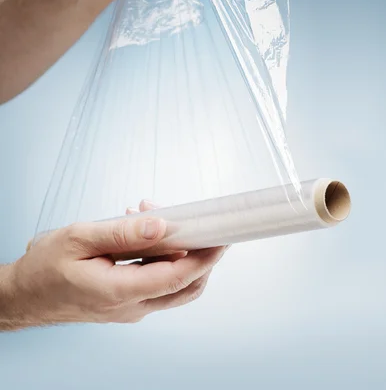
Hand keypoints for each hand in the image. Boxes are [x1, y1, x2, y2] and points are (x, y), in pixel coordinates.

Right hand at [2, 203, 225, 329]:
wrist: (25, 296)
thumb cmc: (44, 268)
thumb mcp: (79, 239)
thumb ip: (122, 232)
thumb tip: (162, 224)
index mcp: (119, 292)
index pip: (178, 277)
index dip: (206, 257)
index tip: (223, 236)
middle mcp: (131, 306)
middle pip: (185, 287)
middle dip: (202, 255)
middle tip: (201, 222)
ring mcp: (130, 307)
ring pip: (173, 285)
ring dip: (176, 251)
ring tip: (153, 215)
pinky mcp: (126, 301)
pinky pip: (155, 281)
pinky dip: (160, 256)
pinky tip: (141, 230)